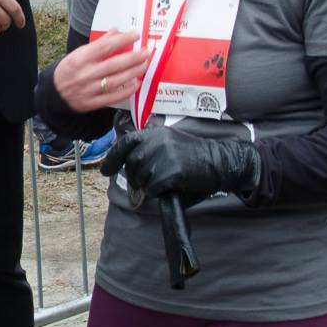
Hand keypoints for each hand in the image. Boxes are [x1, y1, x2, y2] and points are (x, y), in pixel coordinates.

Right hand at [52, 31, 150, 111]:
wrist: (55, 92)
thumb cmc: (70, 69)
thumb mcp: (79, 53)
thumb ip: (99, 43)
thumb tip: (116, 31)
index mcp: (80, 58)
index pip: (105, 46)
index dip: (122, 39)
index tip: (135, 35)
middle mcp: (85, 74)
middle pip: (114, 64)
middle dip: (133, 57)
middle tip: (146, 52)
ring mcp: (89, 89)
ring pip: (116, 80)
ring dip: (133, 72)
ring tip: (144, 65)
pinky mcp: (93, 102)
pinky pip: (113, 97)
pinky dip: (126, 90)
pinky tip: (135, 83)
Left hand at [96, 126, 259, 204]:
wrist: (221, 163)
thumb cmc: (195, 159)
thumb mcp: (170, 147)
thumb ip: (150, 153)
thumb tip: (129, 171)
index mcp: (156, 134)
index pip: (126, 143)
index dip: (113, 158)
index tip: (105, 170)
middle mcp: (158, 141)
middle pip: (132, 164)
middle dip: (136, 178)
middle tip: (146, 186)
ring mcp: (164, 156)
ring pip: (142, 178)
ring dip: (149, 187)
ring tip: (166, 184)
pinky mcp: (171, 172)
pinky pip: (153, 188)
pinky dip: (158, 193)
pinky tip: (172, 187)